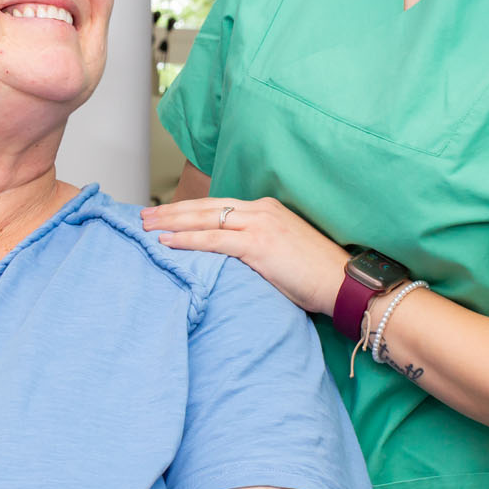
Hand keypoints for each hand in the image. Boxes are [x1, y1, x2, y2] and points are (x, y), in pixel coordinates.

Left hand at [142, 197, 350, 314]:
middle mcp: (261, 210)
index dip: (189, 209)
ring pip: (205, 219)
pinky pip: (214, 240)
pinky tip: (168, 243)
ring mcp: (260, 225)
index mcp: (267, 209)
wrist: (343, 282)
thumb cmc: (316, 275)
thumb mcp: (283, 252)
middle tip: (144, 216)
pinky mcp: (259, 245)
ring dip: (171, 223)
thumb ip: (256, 248)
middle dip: (171, 211)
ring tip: (147, 228)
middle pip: (206, 207)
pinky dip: (188, 240)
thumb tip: (230, 260)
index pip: (218, 205)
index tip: (166, 214)